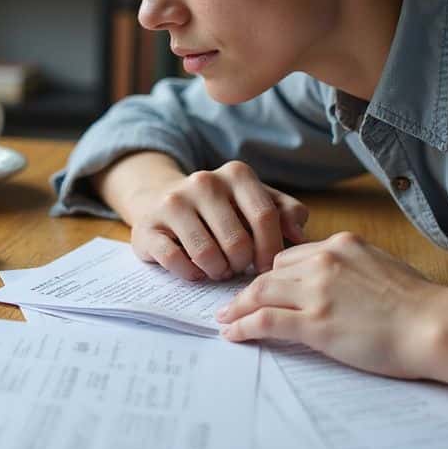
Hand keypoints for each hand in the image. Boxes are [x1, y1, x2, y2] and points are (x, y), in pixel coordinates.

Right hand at [130, 161, 308, 281]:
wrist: (159, 199)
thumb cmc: (219, 208)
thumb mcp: (254, 201)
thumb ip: (285, 212)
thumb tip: (300, 235)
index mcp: (236, 174)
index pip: (265, 218)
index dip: (270, 251)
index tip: (267, 267)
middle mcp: (204, 182)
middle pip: (238, 243)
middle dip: (242, 265)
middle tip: (238, 268)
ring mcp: (173, 203)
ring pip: (207, 255)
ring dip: (218, 272)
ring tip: (218, 269)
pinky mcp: (148, 227)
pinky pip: (176, 262)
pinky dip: (191, 274)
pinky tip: (195, 270)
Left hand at [215, 232, 446, 379]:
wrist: (434, 326)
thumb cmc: (421, 305)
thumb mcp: (384, 267)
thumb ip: (356, 269)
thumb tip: (343, 283)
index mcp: (341, 245)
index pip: (293, 256)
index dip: (274, 273)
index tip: (262, 286)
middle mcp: (323, 262)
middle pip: (269, 272)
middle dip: (248, 288)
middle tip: (233, 302)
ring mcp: (316, 293)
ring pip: (259, 293)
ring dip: (237, 307)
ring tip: (225, 318)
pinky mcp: (314, 324)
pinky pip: (265, 321)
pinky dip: (243, 327)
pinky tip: (233, 333)